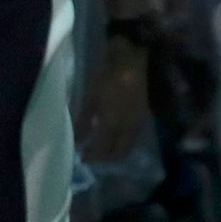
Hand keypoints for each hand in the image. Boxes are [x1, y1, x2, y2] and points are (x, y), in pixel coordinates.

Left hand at [80, 36, 150, 161]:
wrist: (131, 62)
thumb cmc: (107, 78)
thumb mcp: (90, 98)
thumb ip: (83, 121)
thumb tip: (77, 140)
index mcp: (113, 124)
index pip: (103, 150)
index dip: (93, 157)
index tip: (82, 157)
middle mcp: (128, 129)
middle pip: (118, 153)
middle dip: (105, 159)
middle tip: (92, 155)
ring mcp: (138, 124)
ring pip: (128, 147)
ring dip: (115, 152)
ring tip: (101, 149)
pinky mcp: (143, 118)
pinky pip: (133, 138)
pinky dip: (123, 143)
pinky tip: (114, 138)